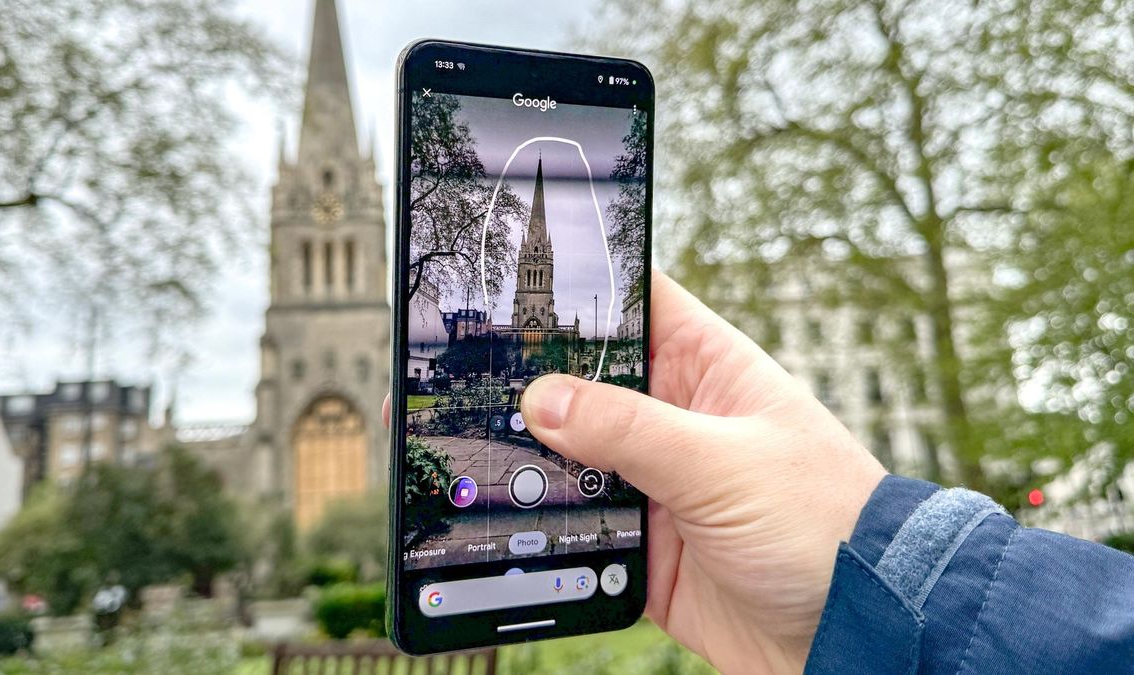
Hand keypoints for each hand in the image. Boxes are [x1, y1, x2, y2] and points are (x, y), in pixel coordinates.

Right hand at [519, 270, 884, 673]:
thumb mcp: (721, 463)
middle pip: (587, 381)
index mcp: (707, 369)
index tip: (513, 284)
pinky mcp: (641, 543)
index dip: (583, 285)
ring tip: (482, 447)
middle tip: (475, 375)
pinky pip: (578, 523)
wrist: (852, 630)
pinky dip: (548, 523)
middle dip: (537, 380)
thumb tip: (542, 398)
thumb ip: (628, 429)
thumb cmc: (823, 524)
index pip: (637, 301)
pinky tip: (513, 515)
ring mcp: (654, 481)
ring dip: (537, 457)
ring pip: (571, 454)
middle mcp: (674, 419)